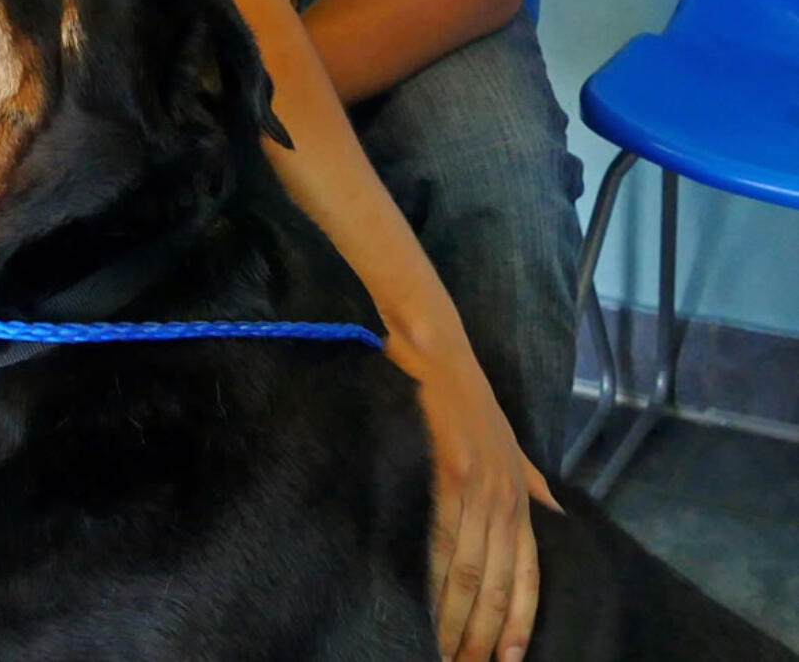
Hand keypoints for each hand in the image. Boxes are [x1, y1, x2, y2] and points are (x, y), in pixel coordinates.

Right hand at [412, 351, 559, 661]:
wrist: (437, 349)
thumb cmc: (465, 394)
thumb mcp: (510, 440)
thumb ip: (531, 481)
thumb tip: (557, 512)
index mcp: (520, 495)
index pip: (528, 575)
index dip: (518, 623)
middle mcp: (507, 497)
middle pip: (500, 585)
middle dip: (480, 634)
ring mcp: (482, 485)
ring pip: (472, 571)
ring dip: (455, 618)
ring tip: (439, 652)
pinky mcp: (453, 471)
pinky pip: (445, 539)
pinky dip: (435, 578)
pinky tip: (423, 603)